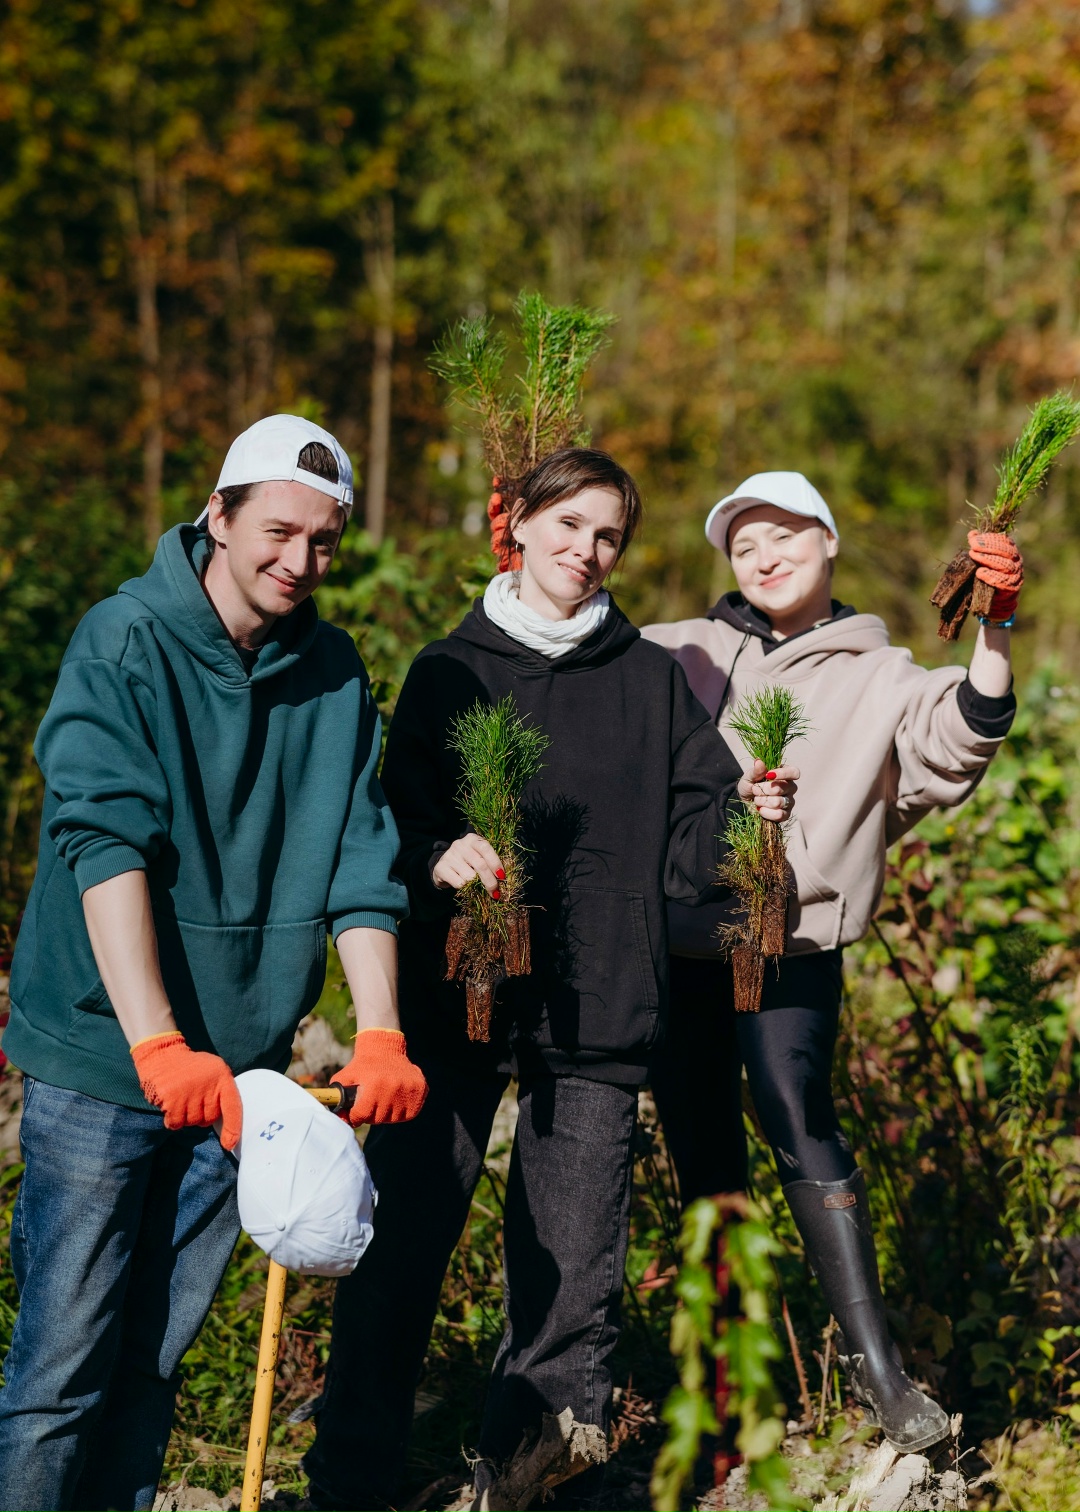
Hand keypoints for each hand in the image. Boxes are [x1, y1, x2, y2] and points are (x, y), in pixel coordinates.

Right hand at [131, 1031, 241, 1149]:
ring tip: (180, 1098)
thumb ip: (221, 1091)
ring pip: (191, 1123)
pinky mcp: (171, 1100)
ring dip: (185, 1117)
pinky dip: (172, 1120)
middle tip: (191, 1098)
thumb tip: (228, 1124)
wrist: (163, 1053)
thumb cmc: (191, 1066)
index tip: (229, 1144)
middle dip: (200, 1115)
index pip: (233, 1106)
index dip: (233, 1128)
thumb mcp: (213, 1070)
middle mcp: (208, 1085)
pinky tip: (170, 1105)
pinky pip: (175, 1124)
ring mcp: (189, 1093)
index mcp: (222, 1077)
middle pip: (209, 1119)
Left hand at [331, 1027, 428, 1125]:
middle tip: (371, 1102)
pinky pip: (410, 1113)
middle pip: (378, 1118)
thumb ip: (337, 1098)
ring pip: (394, 1118)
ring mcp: (409, 1089)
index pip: (362, 1115)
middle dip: (371, 1113)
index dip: (356, 1115)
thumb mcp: (345, 1077)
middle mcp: (393, 1087)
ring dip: (387, 1113)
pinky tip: (396, 1099)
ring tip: (383, 1099)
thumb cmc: (363, 1066)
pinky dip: (402, 1110)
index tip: (357, 1111)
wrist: (385, 1048)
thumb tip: (339, 1119)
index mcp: (374, 1085)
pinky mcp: (420, 1089)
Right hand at [432, 832, 505, 898]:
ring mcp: (449, 856)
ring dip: (477, 886)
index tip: (502, 876)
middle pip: (480, 865)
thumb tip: (502, 878)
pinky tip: (465, 887)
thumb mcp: (478, 856)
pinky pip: (459, 883)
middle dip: (490, 881)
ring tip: (477, 888)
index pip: (486, 848)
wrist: (444, 866)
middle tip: (495, 892)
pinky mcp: (441, 867)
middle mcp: (460, 845)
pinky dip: (465, 888)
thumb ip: (488, 862)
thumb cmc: (467, 862)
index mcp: (472, 839)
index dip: (495, 863)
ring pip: (470, 877)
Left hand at [738, 759, 798, 822]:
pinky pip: (779, 815)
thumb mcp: (749, 776)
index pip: (794, 772)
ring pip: (779, 802)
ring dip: (763, 801)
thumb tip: (759, 761)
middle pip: (782, 788)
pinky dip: (766, 812)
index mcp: (785, 773)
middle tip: (754, 789)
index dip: (783, 774)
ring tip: (757, 799)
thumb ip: (755, 771)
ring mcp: (789, 801)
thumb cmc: (750, 785)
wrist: (745, 802)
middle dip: (763, 790)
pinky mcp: (786, 814)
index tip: (768, 775)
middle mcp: (790, 787)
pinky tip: (760, 809)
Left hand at [967, 530, 1022, 621]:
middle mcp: (1017, 560)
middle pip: (1005, 551)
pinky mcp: (1013, 587)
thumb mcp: (984, 559)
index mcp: (1011, 551)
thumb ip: (980, 547)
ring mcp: (1016, 574)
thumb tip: (972, 534)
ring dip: (988, 559)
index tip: (974, 539)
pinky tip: (980, 573)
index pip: (1004, 540)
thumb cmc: (989, 574)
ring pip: (1005, 564)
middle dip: (987, 547)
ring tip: (974, 556)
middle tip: (972, 547)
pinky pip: (1003, 581)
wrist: (996, 598)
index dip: (989, 538)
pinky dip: (991, 576)